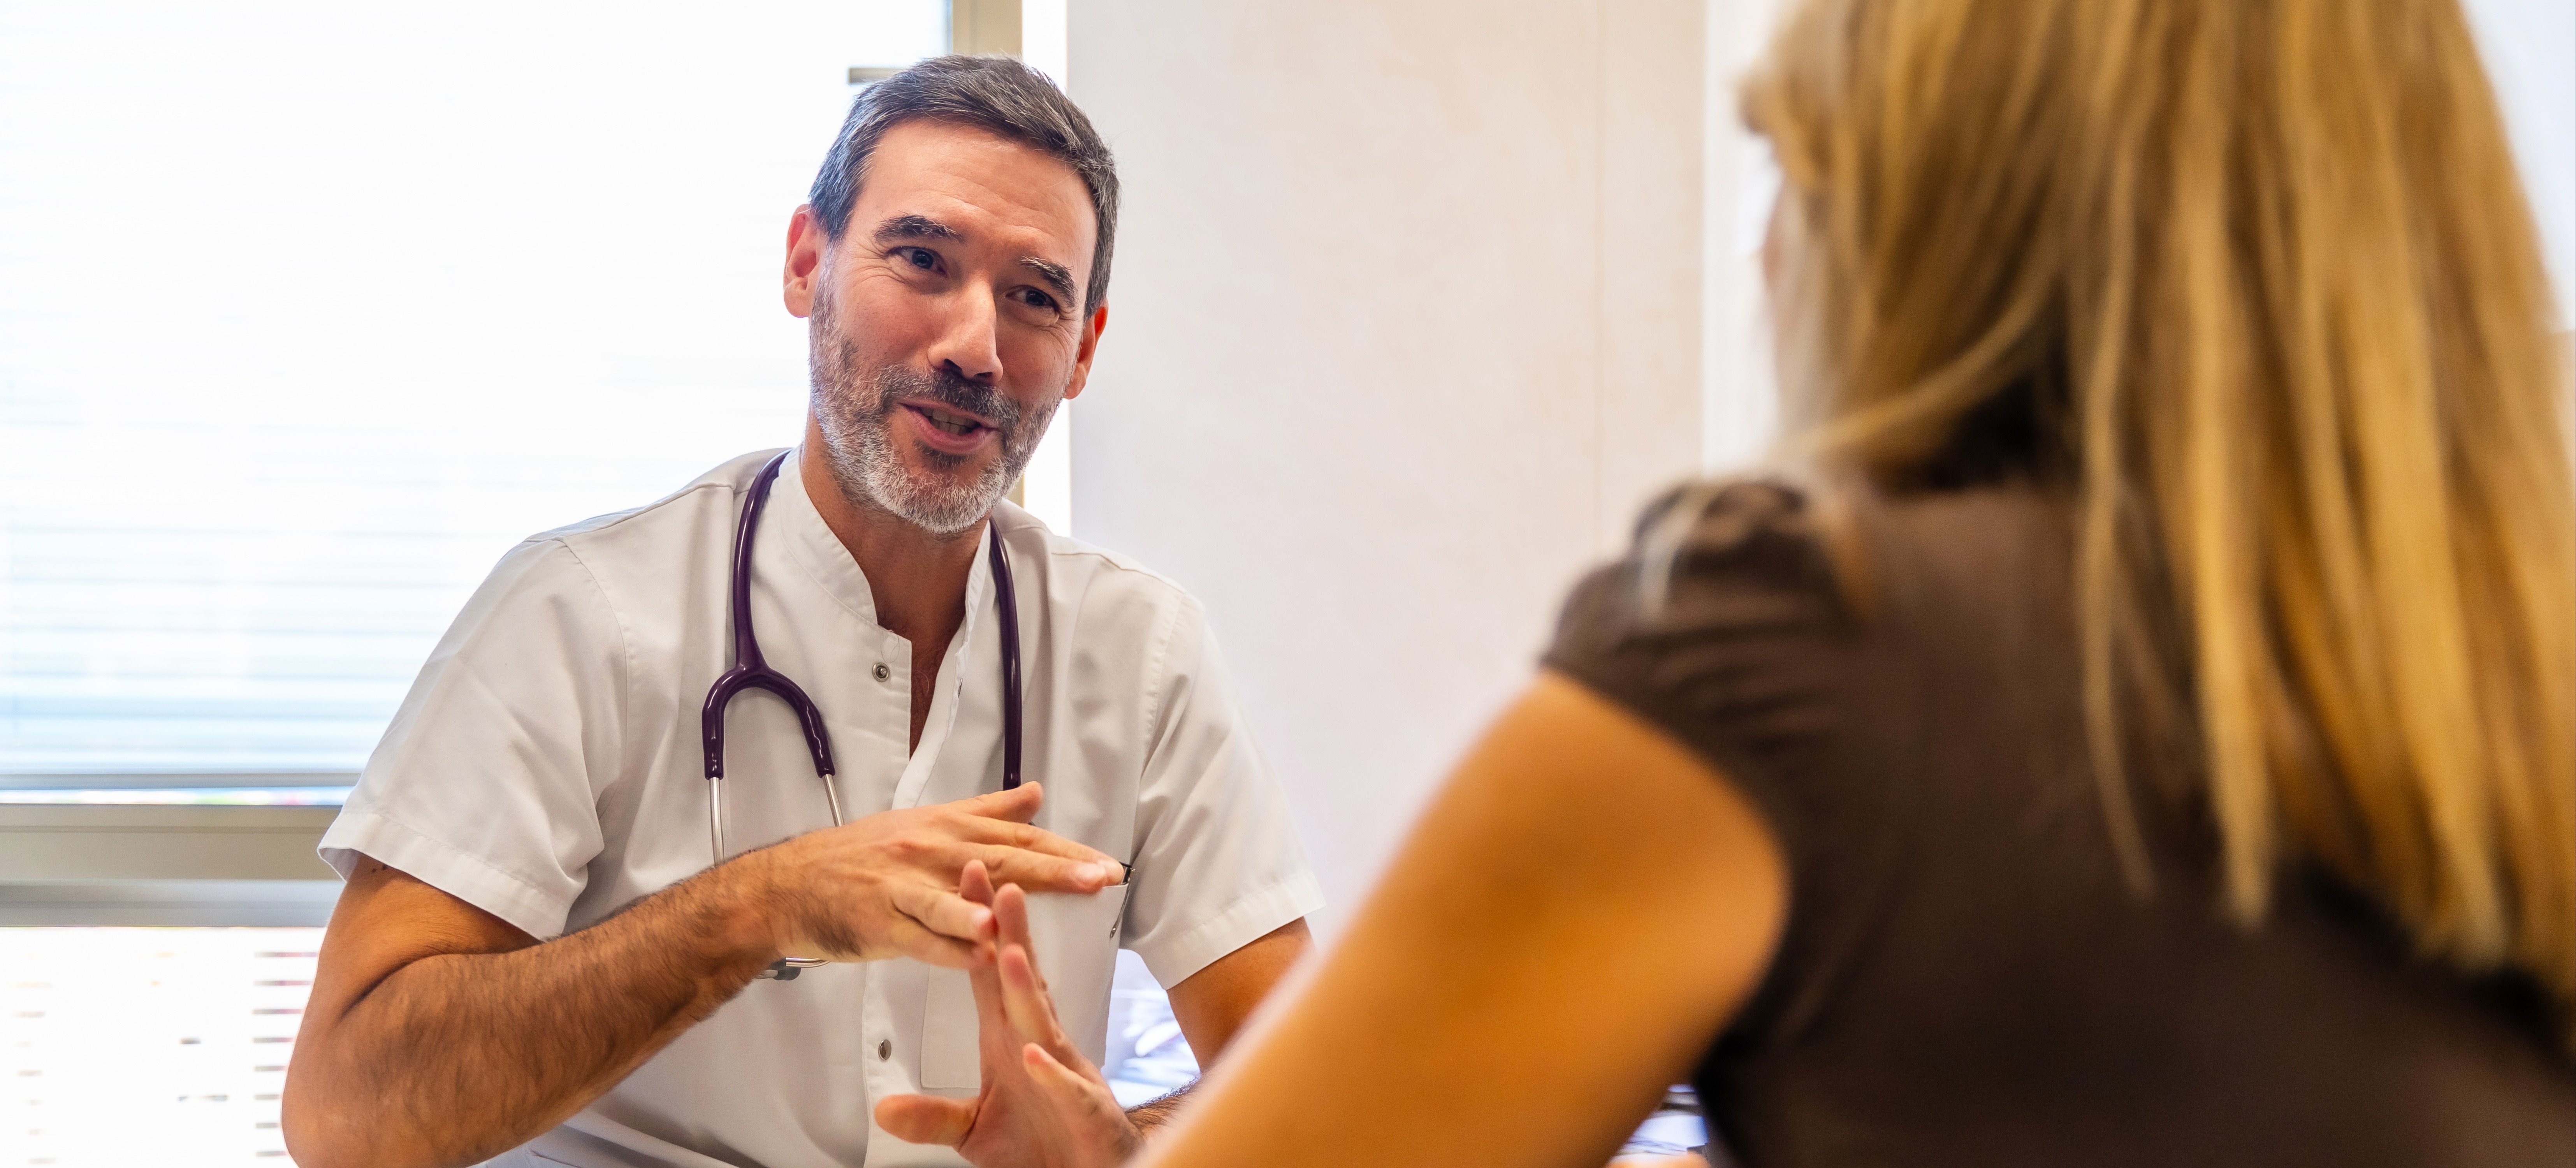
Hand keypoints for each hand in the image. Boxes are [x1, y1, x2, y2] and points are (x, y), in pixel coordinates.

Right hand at [742, 783, 1121, 969]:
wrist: (791, 882)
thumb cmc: (864, 855)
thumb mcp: (927, 822)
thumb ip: (987, 812)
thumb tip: (1037, 793)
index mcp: (946, 829)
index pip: (1017, 837)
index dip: (1065, 850)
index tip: (1109, 865)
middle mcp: (928, 851)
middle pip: (998, 860)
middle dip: (1052, 870)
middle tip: (1098, 880)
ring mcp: (899, 887)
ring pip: (947, 898)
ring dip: (983, 908)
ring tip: (1019, 917)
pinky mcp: (876, 922)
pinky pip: (916, 937)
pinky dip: (945, 946)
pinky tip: (974, 953)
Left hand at [876, 862, 1141, 1167]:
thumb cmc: (1041, 1144)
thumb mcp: (972, 1131)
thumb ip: (931, 1117)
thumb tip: (883, 1108)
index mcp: (1010, 1040)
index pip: (990, 976)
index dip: (979, 932)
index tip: (966, 882)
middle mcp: (1039, 1046)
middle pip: (1021, 983)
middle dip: (1010, 935)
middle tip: (998, 885)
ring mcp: (1064, 1076)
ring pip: (1042, 1025)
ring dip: (1025, 989)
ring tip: (1008, 954)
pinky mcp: (1086, 1111)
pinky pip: (1067, 1089)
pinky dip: (1051, 1073)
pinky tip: (1035, 1056)